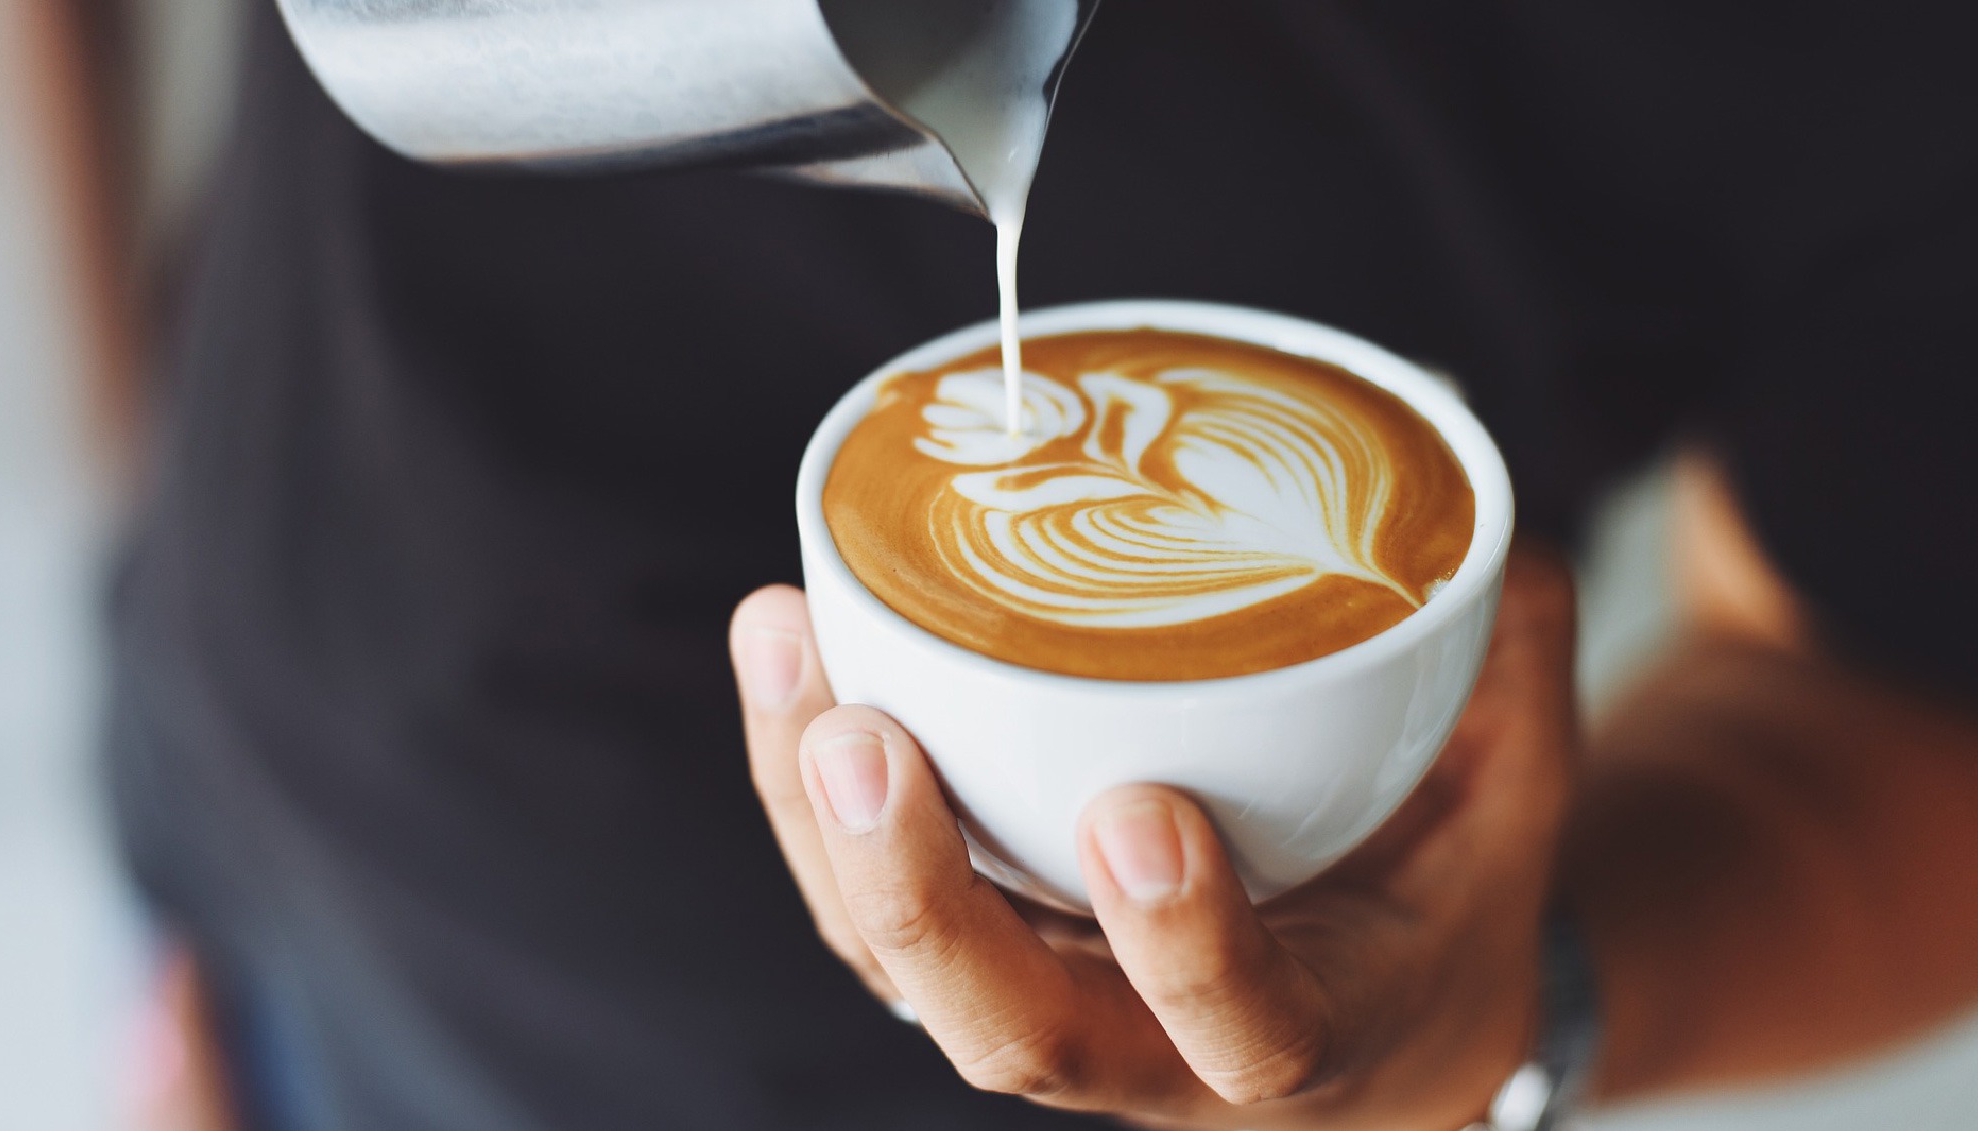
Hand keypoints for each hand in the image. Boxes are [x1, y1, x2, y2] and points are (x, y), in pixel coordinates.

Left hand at [729, 550, 1578, 1128]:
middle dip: (918, 895)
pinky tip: (787, 647)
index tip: (1143, 813)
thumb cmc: (1440, 901)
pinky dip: (807, 786)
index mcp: (1309, 1035)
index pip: (1245, 1034)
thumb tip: (1473, 492)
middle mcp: (1153, 1052)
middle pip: (1010, 1033)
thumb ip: (1505, 663)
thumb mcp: (1513, 800)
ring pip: (899, 964)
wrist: (1376, 1019)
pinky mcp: (982, 946)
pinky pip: (866, 902)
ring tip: (785, 640)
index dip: (1186, 948)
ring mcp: (1049, 1002)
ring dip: (819, 820)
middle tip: (864, 739)